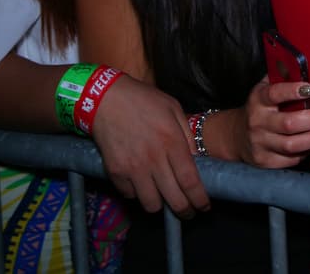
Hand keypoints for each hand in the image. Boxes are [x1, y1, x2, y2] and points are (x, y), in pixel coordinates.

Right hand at [90, 75, 208, 216]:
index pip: (190, 182)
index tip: (204, 207)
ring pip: (151, 205)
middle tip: (188, 210)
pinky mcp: (115, 172)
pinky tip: (141, 181)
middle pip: (174, 200)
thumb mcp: (174, 108)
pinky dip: (137, 193)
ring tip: (162, 194)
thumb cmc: (143, 100)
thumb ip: (187, 136)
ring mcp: (133, 168)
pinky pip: (130, 195)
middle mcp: (153, 159)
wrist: (105, 98)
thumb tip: (197, 161)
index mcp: (172, 142)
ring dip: (160, 203)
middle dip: (184, 211)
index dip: (200, 200)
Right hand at [224, 76, 309, 167]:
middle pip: (289, 123)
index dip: (293, 90)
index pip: (275, 93)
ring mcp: (259, 143)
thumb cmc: (260, 107)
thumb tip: (304, 65)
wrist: (236, 135)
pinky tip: (306, 145)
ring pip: (291, 145)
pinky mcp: (264, 161)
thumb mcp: (264, 88)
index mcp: (258, 99)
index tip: (309, 88)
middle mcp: (257, 121)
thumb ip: (281, 77)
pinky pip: (290, 160)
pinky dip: (303, 153)